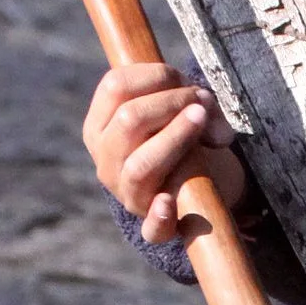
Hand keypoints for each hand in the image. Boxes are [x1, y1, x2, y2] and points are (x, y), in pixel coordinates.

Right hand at [84, 64, 246, 245]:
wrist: (193, 180)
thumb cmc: (179, 131)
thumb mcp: (182, 106)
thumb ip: (196, 99)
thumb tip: (205, 111)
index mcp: (100, 124)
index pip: (115, 86)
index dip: (157, 76)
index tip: (185, 81)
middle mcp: (105, 159)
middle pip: (129, 120)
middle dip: (172, 102)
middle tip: (203, 104)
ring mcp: (127, 193)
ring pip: (140, 165)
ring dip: (175, 138)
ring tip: (202, 121)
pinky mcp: (153, 225)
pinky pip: (153, 229)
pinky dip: (160, 217)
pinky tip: (168, 203)